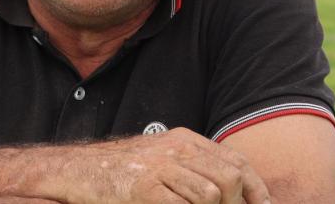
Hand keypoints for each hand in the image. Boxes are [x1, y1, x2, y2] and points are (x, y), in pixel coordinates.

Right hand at [47, 128, 270, 203]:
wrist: (78, 170)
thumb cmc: (122, 171)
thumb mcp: (162, 158)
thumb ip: (193, 167)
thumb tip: (229, 190)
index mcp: (185, 141)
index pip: (236, 161)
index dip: (256, 189)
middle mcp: (176, 150)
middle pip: (229, 177)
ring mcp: (160, 168)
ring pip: (211, 194)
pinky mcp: (144, 188)